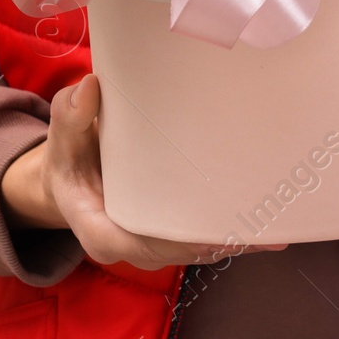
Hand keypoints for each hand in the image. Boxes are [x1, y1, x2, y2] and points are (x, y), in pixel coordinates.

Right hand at [1, 73, 287, 269]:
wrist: (71, 178)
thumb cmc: (70, 157)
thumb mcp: (64, 136)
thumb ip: (71, 115)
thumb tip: (89, 87)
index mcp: (98, 228)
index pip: (135, 242)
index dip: (174, 239)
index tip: (209, 229)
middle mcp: (127, 245)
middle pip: (177, 250)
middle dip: (217, 240)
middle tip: (260, 223)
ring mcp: (149, 246)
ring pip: (194, 251)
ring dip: (232, 242)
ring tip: (274, 227)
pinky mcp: (166, 238)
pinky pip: (200, 243)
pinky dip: (231, 238)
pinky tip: (269, 231)